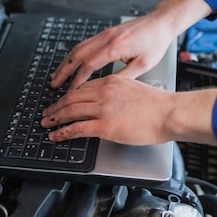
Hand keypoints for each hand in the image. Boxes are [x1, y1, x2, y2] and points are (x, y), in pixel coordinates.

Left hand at [41, 74, 216, 146]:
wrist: (169, 113)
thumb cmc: (159, 105)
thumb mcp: (135, 89)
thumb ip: (119, 93)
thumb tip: (112, 103)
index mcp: (111, 81)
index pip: (82, 87)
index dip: (67, 96)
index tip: (61, 101)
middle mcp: (103, 92)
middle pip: (71, 97)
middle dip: (55, 106)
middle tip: (46, 113)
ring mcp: (103, 108)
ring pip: (70, 111)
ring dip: (55, 118)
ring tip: (46, 124)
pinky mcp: (104, 125)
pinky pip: (77, 128)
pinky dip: (62, 132)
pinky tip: (56, 135)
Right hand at [50, 15, 173, 90]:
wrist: (160, 22)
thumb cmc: (155, 42)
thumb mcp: (143, 64)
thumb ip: (123, 77)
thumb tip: (105, 89)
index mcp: (115, 46)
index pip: (89, 65)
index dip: (77, 80)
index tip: (70, 92)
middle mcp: (106, 38)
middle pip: (76, 55)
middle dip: (63, 71)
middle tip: (53, 85)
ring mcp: (103, 34)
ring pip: (77, 49)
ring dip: (65, 63)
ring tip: (56, 76)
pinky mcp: (105, 34)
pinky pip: (84, 45)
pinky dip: (73, 56)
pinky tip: (69, 64)